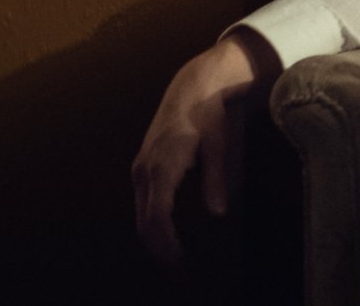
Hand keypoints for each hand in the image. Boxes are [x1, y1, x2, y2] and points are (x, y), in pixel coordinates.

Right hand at [130, 28, 279, 265]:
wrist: (193, 88)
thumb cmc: (209, 116)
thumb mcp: (218, 145)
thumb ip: (216, 179)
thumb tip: (219, 213)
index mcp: (163, 166)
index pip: (157, 217)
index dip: (166, 244)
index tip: (179, 262)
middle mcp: (145, 170)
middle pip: (144, 221)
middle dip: (158, 248)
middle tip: (179, 271)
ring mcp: (140, 168)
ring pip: (141, 214)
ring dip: (154, 238)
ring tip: (175, 258)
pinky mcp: (143, 166)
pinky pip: (143, 202)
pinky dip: (152, 222)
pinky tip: (168, 233)